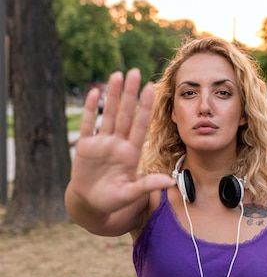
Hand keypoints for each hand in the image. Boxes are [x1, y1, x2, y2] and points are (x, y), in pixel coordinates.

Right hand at [69, 69, 173, 214]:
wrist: (91, 204)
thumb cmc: (113, 200)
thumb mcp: (130, 194)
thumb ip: (147, 185)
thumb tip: (170, 182)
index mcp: (130, 153)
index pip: (139, 125)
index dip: (144, 108)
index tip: (151, 89)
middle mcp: (118, 144)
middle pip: (125, 114)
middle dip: (129, 94)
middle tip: (135, 72)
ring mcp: (102, 144)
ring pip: (108, 115)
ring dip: (112, 96)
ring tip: (117, 75)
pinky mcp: (86, 147)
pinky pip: (89, 125)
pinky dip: (90, 110)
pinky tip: (94, 92)